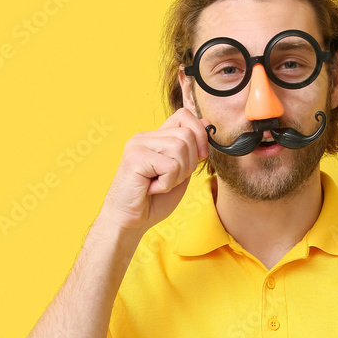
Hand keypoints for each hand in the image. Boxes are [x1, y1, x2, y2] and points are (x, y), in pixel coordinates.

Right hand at [100, 106, 211, 234]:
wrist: (129, 221)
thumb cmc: (153, 200)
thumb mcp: (180, 172)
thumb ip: (192, 150)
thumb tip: (208, 124)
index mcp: (155, 137)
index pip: (184, 116)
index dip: (199, 134)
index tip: (200, 157)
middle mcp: (144, 136)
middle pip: (187, 135)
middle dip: (188, 163)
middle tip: (170, 179)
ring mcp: (138, 145)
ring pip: (180, 148)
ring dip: (177, 175)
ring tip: (160, 184)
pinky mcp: (135, 158)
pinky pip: (170, 166)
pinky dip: (167, 183)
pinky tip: (152, 188)